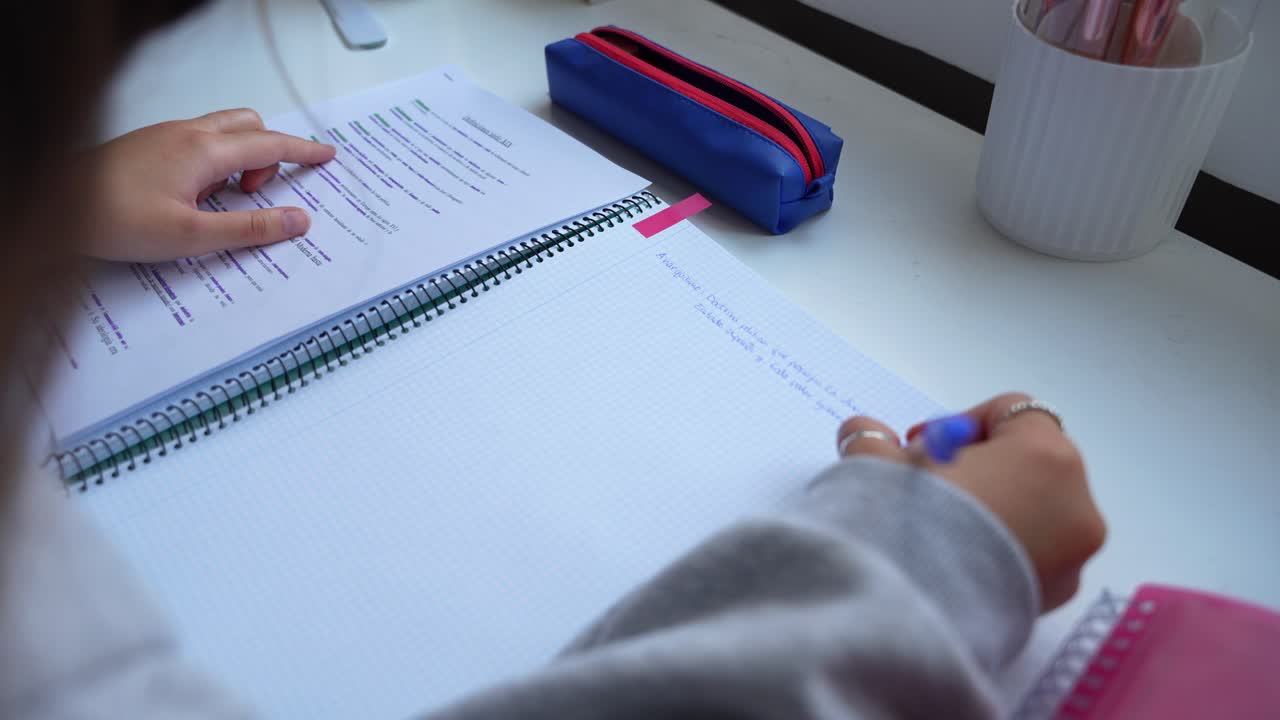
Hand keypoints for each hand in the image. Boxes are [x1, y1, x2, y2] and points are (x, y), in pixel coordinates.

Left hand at [84, 108, 336, 261]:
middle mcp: (186, 133)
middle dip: (268, 155)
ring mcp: (165, 135)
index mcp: (203, 151)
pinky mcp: (148, 144)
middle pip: (249, 126)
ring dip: (239, 159)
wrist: (56, 207)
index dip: (303, 151)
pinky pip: (198, 141)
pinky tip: (194, 197)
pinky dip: (213, 162)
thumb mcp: (193, 236)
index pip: (270, 144)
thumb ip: (251, 227)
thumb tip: (298, 221)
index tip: (327, 154)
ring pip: (223, 132)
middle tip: (259, 194)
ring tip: (223, 200)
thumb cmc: (114, 219)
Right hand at [836, 393, 1105, 611]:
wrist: (912, 614)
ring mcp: (1074, 553)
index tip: (924, 448)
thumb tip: (862, 433)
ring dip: (995, 508)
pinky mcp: (1058, 594)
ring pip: (1037, 509)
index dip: (963, 423)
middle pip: (1031, 461)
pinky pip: (1036, 553)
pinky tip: (957, 558)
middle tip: (929, 485)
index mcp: (1045, 455)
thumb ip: (874, 441)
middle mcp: (1076, 502)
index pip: (1014, 411)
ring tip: (939, 526)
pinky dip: (1004, 549)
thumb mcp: (880, 468)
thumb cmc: (909, 525)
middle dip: (982, 467)